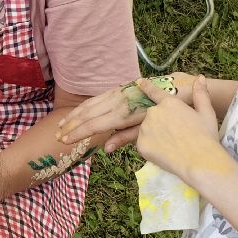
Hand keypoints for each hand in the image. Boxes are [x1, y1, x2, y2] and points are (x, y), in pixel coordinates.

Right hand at [57, 74, 186, 151]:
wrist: (180, 88)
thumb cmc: (167, 115)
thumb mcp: (150, 130)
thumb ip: (126, 138)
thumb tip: (106, 149)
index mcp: (125, 113)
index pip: (95, 124)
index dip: (78, 133)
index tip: (64, 141)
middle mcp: (118, 101)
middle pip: (89, 114)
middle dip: (72, 125)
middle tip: (57, 135)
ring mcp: (118, 93)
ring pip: (91, 104)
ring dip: (75, 115)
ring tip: (61, 124)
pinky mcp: (120, 89)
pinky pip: (98, 98)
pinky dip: (85, 106)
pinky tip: (78, 112)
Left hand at [134, 76, 228, 187]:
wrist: (200, 161)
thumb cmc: (206, 137)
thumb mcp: (207, 113)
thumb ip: (201, 94)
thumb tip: (200, 77)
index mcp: (169, 103)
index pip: (154, 92)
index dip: (146, 86)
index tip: (138, 81)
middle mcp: (153, 113)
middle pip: (152, 116)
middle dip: (160, 122)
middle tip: (175, 135)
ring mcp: (145, 129)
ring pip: (146, 130)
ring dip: (154, 135)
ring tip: (171, 145)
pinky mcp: (141, 145)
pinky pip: (143, 144)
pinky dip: (151, 148)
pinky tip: (164, 153)